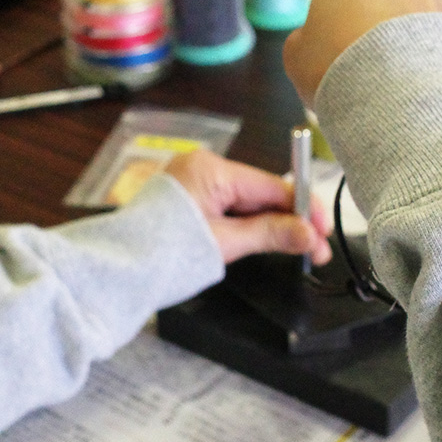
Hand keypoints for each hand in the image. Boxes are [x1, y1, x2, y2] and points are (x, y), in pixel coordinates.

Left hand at [164, 149, 330, 264]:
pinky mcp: (190, 199)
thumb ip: (270, 234)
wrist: (118, 273)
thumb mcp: (225, 244)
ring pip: (248, 202)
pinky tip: (270, 240)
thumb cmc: (161, 255)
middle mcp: (202, 168)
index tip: (324, 229)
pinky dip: (250, 225)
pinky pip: (230, 206)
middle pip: (262, 192)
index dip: (303, 208)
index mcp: (210, 169)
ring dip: (274, 224)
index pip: (271, 185)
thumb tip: (309, 234)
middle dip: (291, 220)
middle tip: (317, 247)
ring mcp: (194, 183)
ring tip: (300, 248)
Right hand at [281, 0, 441, 103]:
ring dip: (393, 37)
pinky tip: (409, 88)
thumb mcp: (300, 56)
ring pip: (404, 11)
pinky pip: (431, 37)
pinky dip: (420, 56)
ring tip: (382, 83)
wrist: (407, 106)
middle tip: (348, 56)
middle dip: (360, 11)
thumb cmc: (345, 73)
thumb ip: (309, 36)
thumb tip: (320, 39)